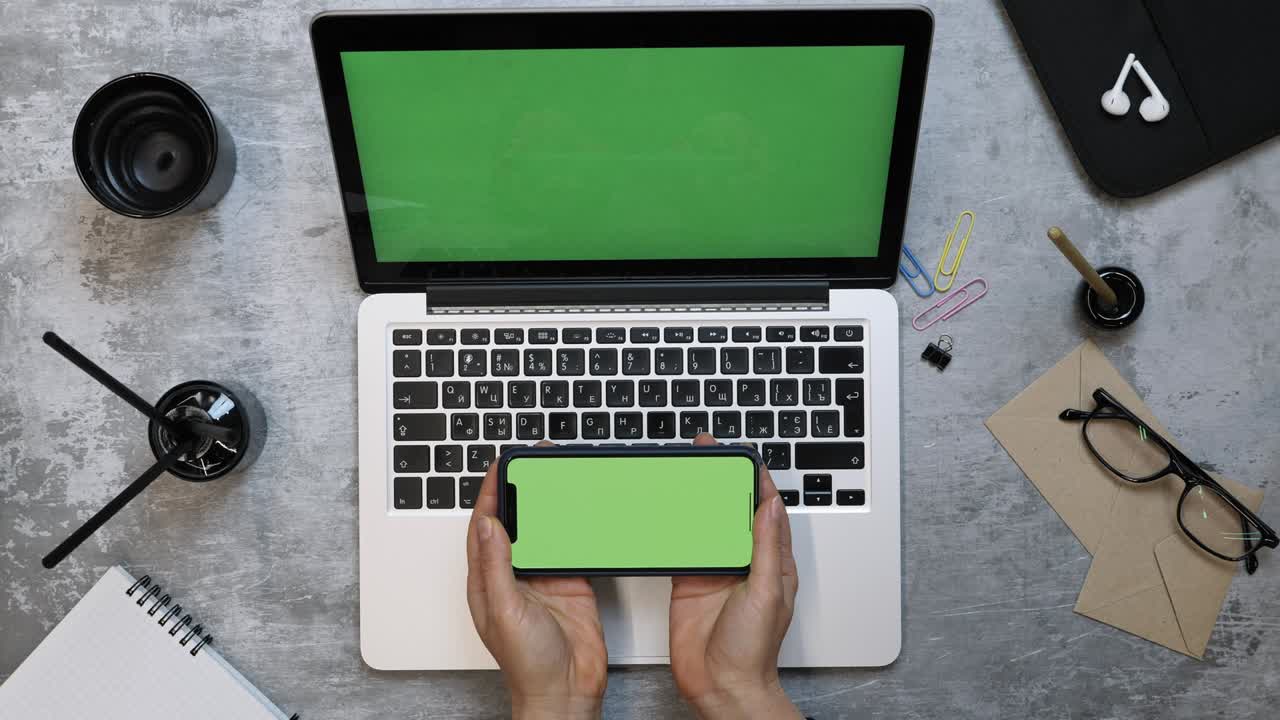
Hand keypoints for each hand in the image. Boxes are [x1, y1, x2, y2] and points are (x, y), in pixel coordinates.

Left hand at [466, 460, 607, 719]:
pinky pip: (573, 546)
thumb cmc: (527, 664)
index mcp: (488, 579)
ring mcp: (544, 577)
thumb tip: (489, 524)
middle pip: (515, 521)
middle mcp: (514, 575)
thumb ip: (496, 566)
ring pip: (544, 530)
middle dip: (521, 490)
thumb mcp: (504, 609)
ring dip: (549, 504)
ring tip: (555, 476)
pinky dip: (577, 527)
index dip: (491, 494)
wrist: (566, 691)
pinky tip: (582, 510)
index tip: (500, 466)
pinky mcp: (571, 581)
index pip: (485, 526)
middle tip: (532, 461)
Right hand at [669, 435, 802, 719]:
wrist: (722, 686)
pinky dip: (673, 529)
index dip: (754, 479)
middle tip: (705, 453)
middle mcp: (743, 562)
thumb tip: (770, 506)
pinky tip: (665, 512)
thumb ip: (767, 548)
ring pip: (705, 524)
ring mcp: (714, 571)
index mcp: (770, 561)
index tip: (741, 456)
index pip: (765, 509)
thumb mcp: (767, 592)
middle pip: (731, 510)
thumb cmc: (753, 650)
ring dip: (696, 500)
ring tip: (684, 474)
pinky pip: (681, 547)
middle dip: (721, 480)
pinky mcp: (688, 582)